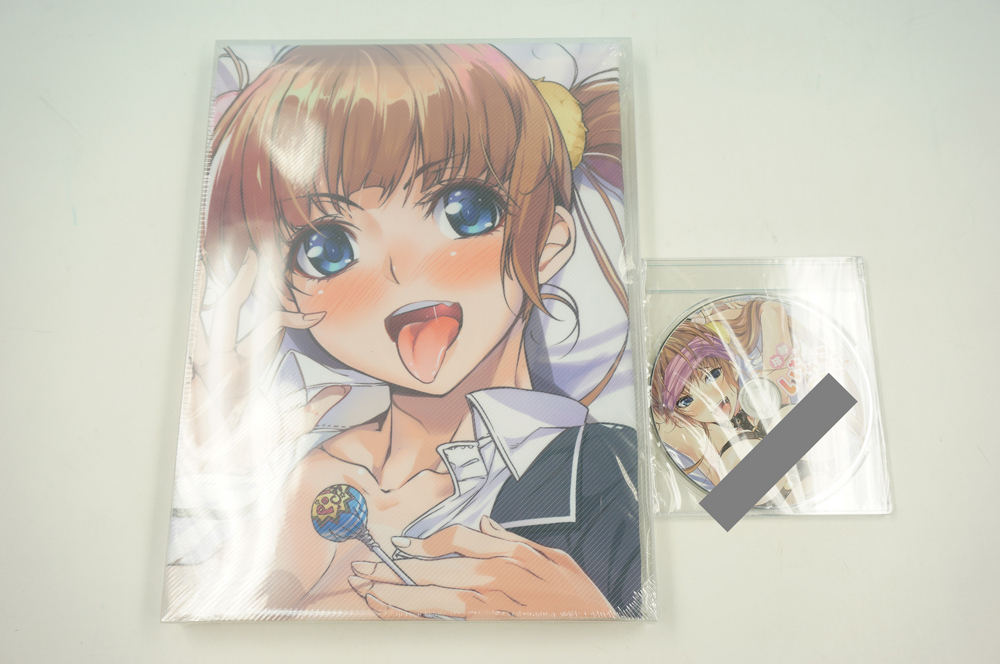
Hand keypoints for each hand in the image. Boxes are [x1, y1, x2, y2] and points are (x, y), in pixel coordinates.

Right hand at [181, 249, 346, 472]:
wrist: (216, 475)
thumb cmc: (246, 451)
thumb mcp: (289, 425)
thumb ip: (313, 406)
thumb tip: (341, 391)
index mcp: (248, 366)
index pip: (267, 326)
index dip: (284, 308)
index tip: (309, 301)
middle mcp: (226, 359)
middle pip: (235, 309)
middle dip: (244, 279)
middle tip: (258, 247)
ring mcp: (206, 365)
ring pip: (214, 315)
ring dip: (223, 286)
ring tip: (233, 256)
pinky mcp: (189, 375)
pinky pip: (190, 337)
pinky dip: (192, 312)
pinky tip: (195, 288)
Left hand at [347, 516, 615, 619]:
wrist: (598, 630)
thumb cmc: (577, 597)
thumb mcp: (553, 557)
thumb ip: (513, 541)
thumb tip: (485, 525)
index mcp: (507, 556)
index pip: (455, 541)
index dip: (423, 544)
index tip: (399, 546)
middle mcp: (492, 580)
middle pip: (432, 569)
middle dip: (393, 568)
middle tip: (361, 566)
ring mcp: (486, 609)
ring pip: (430, 599)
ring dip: (393, 594)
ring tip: (365, 590)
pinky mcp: (486, 630)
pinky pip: (441, 624)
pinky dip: (414, 617)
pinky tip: (394, 614)